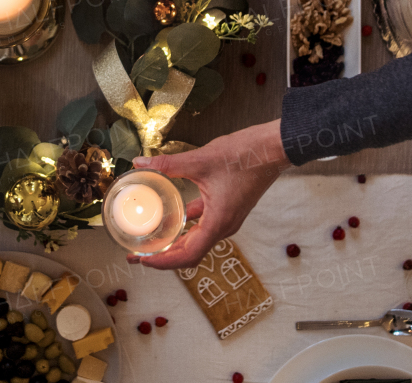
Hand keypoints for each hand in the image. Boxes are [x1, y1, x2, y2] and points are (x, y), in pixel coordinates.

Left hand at [128, 120, 289, 269]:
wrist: (272, 149)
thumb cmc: (245, 156)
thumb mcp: (200, 160)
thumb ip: (168, 164)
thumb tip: (141, 162)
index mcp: (218, 222)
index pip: (188, 255)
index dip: (163, 262)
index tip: (143, 259)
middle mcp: (224, 226)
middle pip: (190, 253)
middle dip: (163, 256)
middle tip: (139, 254)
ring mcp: (227, 219)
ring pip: (197, 240)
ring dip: (174, 242)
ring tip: (152, 239)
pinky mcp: (228, 209)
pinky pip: (203, 224)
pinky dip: (186, 225)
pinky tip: (172, 216)